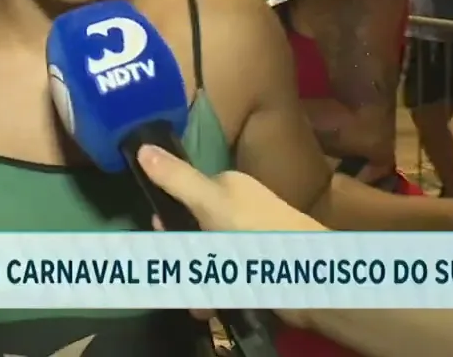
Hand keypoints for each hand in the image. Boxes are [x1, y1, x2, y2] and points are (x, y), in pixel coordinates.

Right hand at [137, 146, 321, 328]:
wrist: (309, 275)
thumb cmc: (256, 231)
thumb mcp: (210, 202)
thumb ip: (177, 179)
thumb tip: (142, 146)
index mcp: (230, 186)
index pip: (188, 191)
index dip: (169, 211)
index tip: (158, 230)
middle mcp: (239, 209)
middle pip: (195, 226)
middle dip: (181, 249)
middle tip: (172, 266)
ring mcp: (249, 240)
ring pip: (209, 255)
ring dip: (195, 276)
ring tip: (190, 298)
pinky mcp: (258, 269)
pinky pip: (226, 278)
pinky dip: (215, 291)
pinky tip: (208, 305)